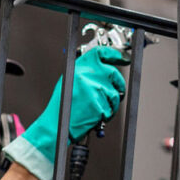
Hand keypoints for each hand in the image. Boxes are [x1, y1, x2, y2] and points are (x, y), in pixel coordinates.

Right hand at [2, 46, 126, 179]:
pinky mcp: (98, 104)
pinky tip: (94, 117)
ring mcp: (94, 90)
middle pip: (113, 74)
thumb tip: (103, 69)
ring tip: (97, 109)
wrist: (56, 125)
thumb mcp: (69, 82)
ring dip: (111, 104)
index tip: (123, 58)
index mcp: (79, 67)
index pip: (102, 53)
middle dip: (118, 84)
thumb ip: (85, 73)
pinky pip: (110, 109)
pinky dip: (106, 115)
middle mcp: (87, 75)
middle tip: (116, 92)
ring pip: (114, 94)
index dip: (115, 55)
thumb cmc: (62, 107)